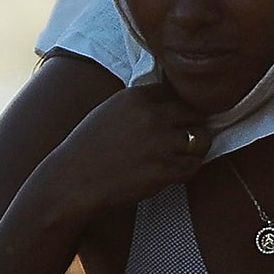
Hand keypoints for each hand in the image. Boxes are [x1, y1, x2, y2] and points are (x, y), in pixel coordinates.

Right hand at [44, 82, 212, 212]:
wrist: (72, 181)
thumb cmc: (87, 148)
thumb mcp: (109, 111)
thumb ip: (139, 104)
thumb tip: (169, 102)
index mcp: (135, 98)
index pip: (174, 91)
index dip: (178, 104)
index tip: (178, 115)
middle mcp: (151, 117)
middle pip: (194, 112)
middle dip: (194, 123)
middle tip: (189, 133)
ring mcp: (159, 144)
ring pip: (201, 139)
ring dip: (196, 146)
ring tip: (185, 152)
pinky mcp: (164, 171)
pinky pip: (193, 165)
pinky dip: (188, 167)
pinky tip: (174, 168)